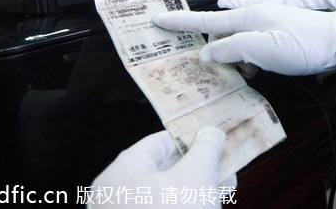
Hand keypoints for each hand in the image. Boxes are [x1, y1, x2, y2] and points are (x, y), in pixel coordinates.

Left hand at [89, 128, 233, 207]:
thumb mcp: (198, 177)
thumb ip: (206, 149)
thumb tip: (210, 134)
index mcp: (121, 172)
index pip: (159, 143)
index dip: (190, 139)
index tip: (213, 141)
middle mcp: (113, 196)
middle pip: (160, 171)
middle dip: (196, 168)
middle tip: (222, 167)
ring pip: (161, 196)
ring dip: (192, 190)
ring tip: (221, 190)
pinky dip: (180, 208)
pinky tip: (206, 207)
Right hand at [154, 4, 335, 74]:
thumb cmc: (303, 44)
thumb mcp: (264, 49)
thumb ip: (231, 48)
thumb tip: (206, 52)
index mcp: (246, 16)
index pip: (205, 19)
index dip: (180, 21)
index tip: (157, 19)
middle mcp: (252, 17)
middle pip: (218, 34)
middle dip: (218, 53)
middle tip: (235, 69)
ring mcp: (263, 24)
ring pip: (234, 44)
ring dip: (237, 60)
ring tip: (254, 71)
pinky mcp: (272, 34)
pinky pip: (249, 47)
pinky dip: (250, 60)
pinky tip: (261, 69)